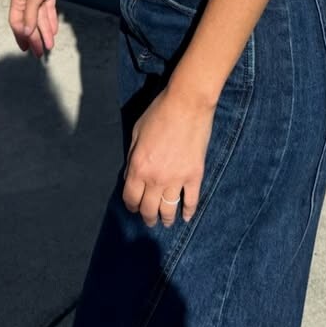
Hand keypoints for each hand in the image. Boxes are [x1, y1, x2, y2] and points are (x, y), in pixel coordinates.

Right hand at [8, 0, 76, 56]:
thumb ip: (30, 16)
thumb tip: (26, 32)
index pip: (17, 23)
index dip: (21, 36)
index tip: (26, 49)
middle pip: (29, 23)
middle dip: (35, 38)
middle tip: (40, 53)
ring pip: (40, 19)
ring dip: (45, 32)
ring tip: (49, 46)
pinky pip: (48, 12)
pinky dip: (50, 22)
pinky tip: (54, 31)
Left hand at [122, 83, 215, 227]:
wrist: (187, 104)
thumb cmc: (159, 113)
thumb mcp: (136, 133)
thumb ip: (132, 156)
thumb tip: (130, 175)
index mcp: (138, 167)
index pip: (131, 198)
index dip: (131, 206)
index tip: (134, 208)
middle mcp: (155, 178)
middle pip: (148, 208)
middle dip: (147, 217)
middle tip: (149, 220)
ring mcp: (177, 179)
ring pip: (169, 209)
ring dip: (166, 219)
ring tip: (165, 222)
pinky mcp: (195, 175)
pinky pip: (191, 200)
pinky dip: (189, 211)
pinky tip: (186, 217)